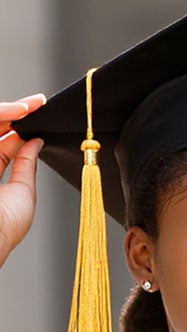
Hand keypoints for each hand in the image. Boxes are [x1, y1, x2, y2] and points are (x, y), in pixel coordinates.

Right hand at [0, 97, 45, 269]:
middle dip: (13, 113)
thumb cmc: (4, 228)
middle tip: (37, 103)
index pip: (1, 144)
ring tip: (28, 107)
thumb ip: (26, 165)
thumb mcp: (22, 193)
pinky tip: (15, 113)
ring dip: (5, 112)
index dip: (18, 127)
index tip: (39, 113)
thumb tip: (36, 142)